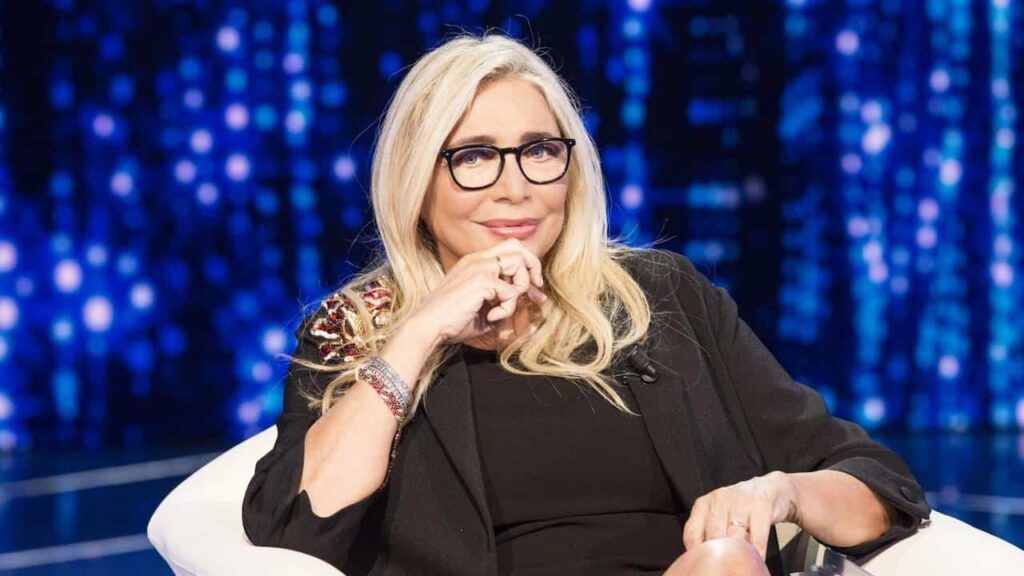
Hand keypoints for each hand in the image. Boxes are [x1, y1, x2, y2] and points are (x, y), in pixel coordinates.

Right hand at [411, 238, 547, 344]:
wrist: (428, 326)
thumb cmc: (452, 321)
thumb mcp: (483, 308)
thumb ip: (502, 301)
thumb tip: (527, 303)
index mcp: (474, 262)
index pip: (509, 249)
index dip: (527, 267)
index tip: (534, 290)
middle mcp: (477, 259)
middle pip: (518, 247)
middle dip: (533, 268)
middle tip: (536, 292)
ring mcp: (478, 267)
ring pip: (518, 264)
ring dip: (520, 288)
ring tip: (504, 308)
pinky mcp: (481, 280)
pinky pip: (511, 292)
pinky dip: (507, 309)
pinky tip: (491, 317)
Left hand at [682, 471, 799, 560]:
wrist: (771, 489)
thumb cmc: (740, 507)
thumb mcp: (719, 515)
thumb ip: (708, 533)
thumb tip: (702, 560)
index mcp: (704, 505)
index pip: (692, 534)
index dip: (696, 554)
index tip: (704, 566)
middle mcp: (719, 501)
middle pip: (713, 536)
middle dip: (719, 556)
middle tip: (722, 569)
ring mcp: (740, 502)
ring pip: (735, 537)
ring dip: (738, 556)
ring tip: (738, 568)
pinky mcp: (761, 506)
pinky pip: (757, 536)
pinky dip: (757, 554)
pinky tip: (757, 562)